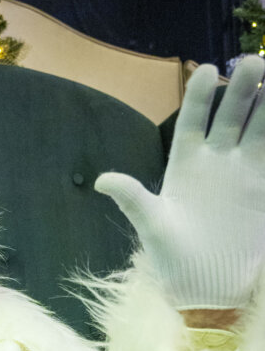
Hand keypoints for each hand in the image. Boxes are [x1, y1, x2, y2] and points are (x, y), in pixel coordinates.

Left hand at [95, 54, 264, 308]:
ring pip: (257, 127)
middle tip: (252, 62)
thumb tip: (101, 180)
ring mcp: (241, 173)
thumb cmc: (173, 259)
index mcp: (184, 165)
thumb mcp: (152, 226)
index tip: (205, 70)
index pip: (192, 121)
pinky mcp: (261, 188)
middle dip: (240, 89)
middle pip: (229, 116)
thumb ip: (132, 198)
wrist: (207, 288)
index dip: (199, 96)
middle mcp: (215, 162)